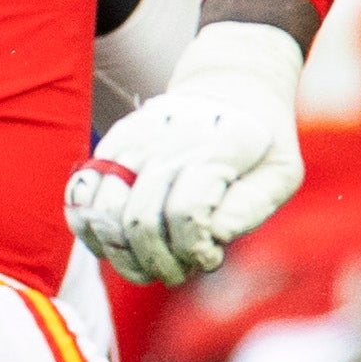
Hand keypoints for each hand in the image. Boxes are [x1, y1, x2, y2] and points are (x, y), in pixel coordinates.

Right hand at [65, 17, 305, 283]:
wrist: (230, 88)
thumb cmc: (260, 145)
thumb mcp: (281, 172)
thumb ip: (253, 206)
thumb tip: (214, 235)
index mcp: (217, 147)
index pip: (187, 213)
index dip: (195, 251)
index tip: (211, 258)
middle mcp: (167, 142)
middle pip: (140, 219)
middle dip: (158, 261)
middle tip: (178, 273)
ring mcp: (131, 143)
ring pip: (104, 212)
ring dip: (123, 255)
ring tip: (146, 268)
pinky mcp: (107, 148)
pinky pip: (78, 195)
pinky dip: (89, 231)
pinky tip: (113, 248)